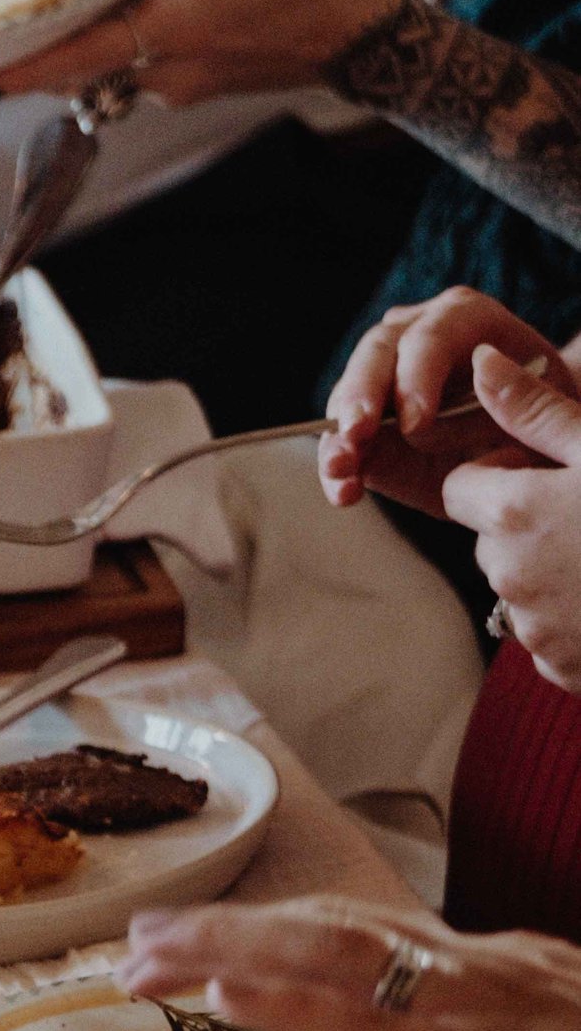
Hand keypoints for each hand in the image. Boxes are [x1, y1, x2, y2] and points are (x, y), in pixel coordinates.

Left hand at [0, 0, 403, 107]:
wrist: (356, 35)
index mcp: (175, 30)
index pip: (80, 56)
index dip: (24, 69)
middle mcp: (166, 72)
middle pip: (78, 72)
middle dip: (28, 66)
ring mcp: (176, 87)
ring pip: (102, 75)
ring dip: (64, 59)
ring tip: (22, 35)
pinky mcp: (189, 88)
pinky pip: (130, 74)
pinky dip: (104, 55)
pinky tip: (96, 26)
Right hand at [320, 287, 568, 517]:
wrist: (529, 442)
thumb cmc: (542, 421)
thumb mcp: (544, 411)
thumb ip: (516, 404)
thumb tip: (474, 404)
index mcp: (469, 319)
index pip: (434, 335)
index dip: (418, 376)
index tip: (417, 423)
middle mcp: (417, 334)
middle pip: (378, 352)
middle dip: (362, 395)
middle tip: (357, 435)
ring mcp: (384, 375)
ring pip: (349, 393)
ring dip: (340, 437)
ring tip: (341, 473)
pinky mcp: (366, 420)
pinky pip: (341, 440)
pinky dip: (337, 468)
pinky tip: (343, 492)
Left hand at [443, 346, 580, 689]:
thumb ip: (535, 409)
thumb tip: (479, 361)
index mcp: (513, 514)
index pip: (461, 488)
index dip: (502, 474)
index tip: (552, 474)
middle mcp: (510, 578)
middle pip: (490, 541)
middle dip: (525, 526)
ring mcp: (535, 632)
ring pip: (520, 590)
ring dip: (552, 574)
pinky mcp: (561, 670)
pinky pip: (548, 638)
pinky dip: (574, 621)